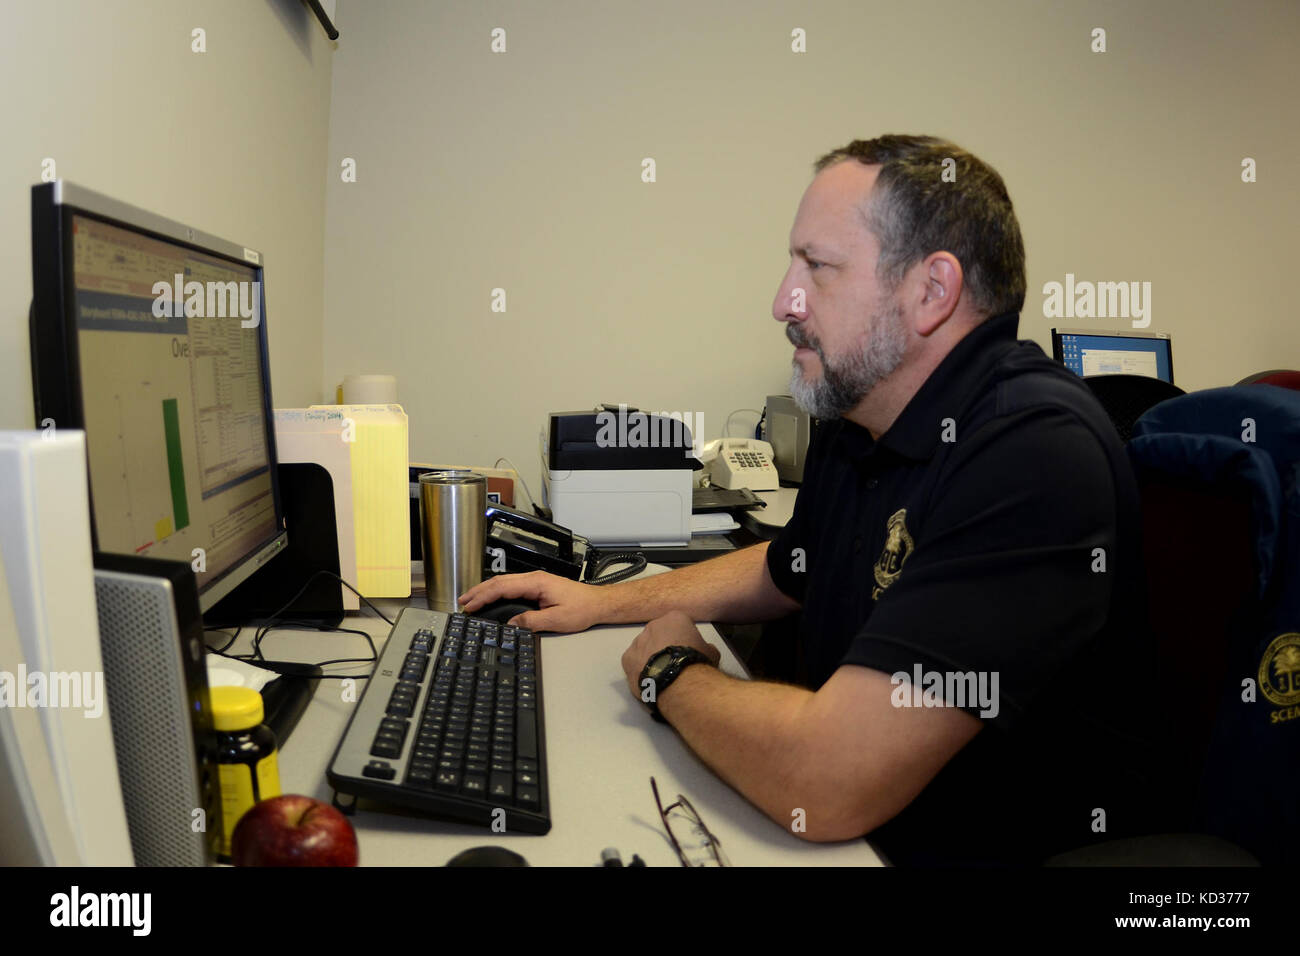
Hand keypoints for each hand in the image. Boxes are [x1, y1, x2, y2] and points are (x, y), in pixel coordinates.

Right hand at [459, 571, 607, 632]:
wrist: (598, 603)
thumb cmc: (582, 608)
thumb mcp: (555, 620)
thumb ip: (530, 622)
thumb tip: (511, 625)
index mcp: (536, 583)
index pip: (502, 587)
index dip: (483, 596)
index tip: (470, 605)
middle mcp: (534, 578)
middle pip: (499, 582)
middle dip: (479, 591)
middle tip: (462, 601)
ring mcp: (535, 581)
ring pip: (504, 583)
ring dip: (486, 591)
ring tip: (471, 600)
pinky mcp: (537, 586)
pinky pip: (511, 587)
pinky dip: (497, 593)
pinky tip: (491, 599)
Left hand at [621, 610, 720, 699]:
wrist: (678, 681)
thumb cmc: (696, 663)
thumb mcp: (711, 652)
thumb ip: (706, 646)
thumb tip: (706, 650)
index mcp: (675, 618)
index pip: (679, 624)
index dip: (684, 639)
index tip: (688, 651)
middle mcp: (653, 625)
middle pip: (659, 634)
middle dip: (664, 646)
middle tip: (673, 662)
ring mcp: (637, 641)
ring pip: (644, 647)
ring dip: (650, 657)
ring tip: (661, 674)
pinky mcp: (626, 658)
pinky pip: (633, 661)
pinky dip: (640, 668)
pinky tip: (650, 679)